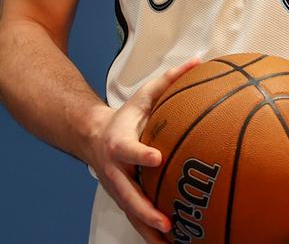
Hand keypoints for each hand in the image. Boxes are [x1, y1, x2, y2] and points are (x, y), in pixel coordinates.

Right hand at [88, 57, 200, 242]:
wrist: (91, 138)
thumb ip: (169, 80)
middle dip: (145, 211)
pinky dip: (151, 235)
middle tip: (166, 222)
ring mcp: (117, 189)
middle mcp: (115, 171)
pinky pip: (137, 221)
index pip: (129, 150)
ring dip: (148, 232)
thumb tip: (197, 61)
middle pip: (127, 195)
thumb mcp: (142, 97)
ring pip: (131, 215)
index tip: (156, 158)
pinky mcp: (122, 200)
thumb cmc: (124, 118)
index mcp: (119, 143)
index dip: (141, 154)